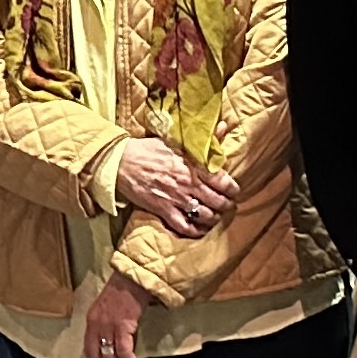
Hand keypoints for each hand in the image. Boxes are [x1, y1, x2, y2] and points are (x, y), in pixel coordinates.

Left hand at [80, 276, 150, 357]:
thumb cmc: (125, 290)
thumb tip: (115, 346)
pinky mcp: (122, 326)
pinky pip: (124, 352)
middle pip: (98, 357)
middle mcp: (96, 325)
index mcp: (91, 321)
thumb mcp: (109, 309)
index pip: (89, 350)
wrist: (135, 277)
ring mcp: (107, 325)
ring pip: (111, 357)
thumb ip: (107, 326)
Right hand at [111, 137, 242, 235]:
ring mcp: (175, 198)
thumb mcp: (178, 140)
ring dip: (213, 218)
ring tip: (215, 216)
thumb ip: (204, 138)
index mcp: (192, 165)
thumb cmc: (149, 149)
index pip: (223, 181)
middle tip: (228, 206)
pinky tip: (199, 230)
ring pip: (204, 215)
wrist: (121, 161)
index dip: (233, 189)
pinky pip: (184, 226)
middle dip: (226, 206)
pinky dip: (195, 231)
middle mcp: (187, 183)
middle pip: (217, 201)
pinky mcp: (163, 210)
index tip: (235, 191)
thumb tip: (224, 126)